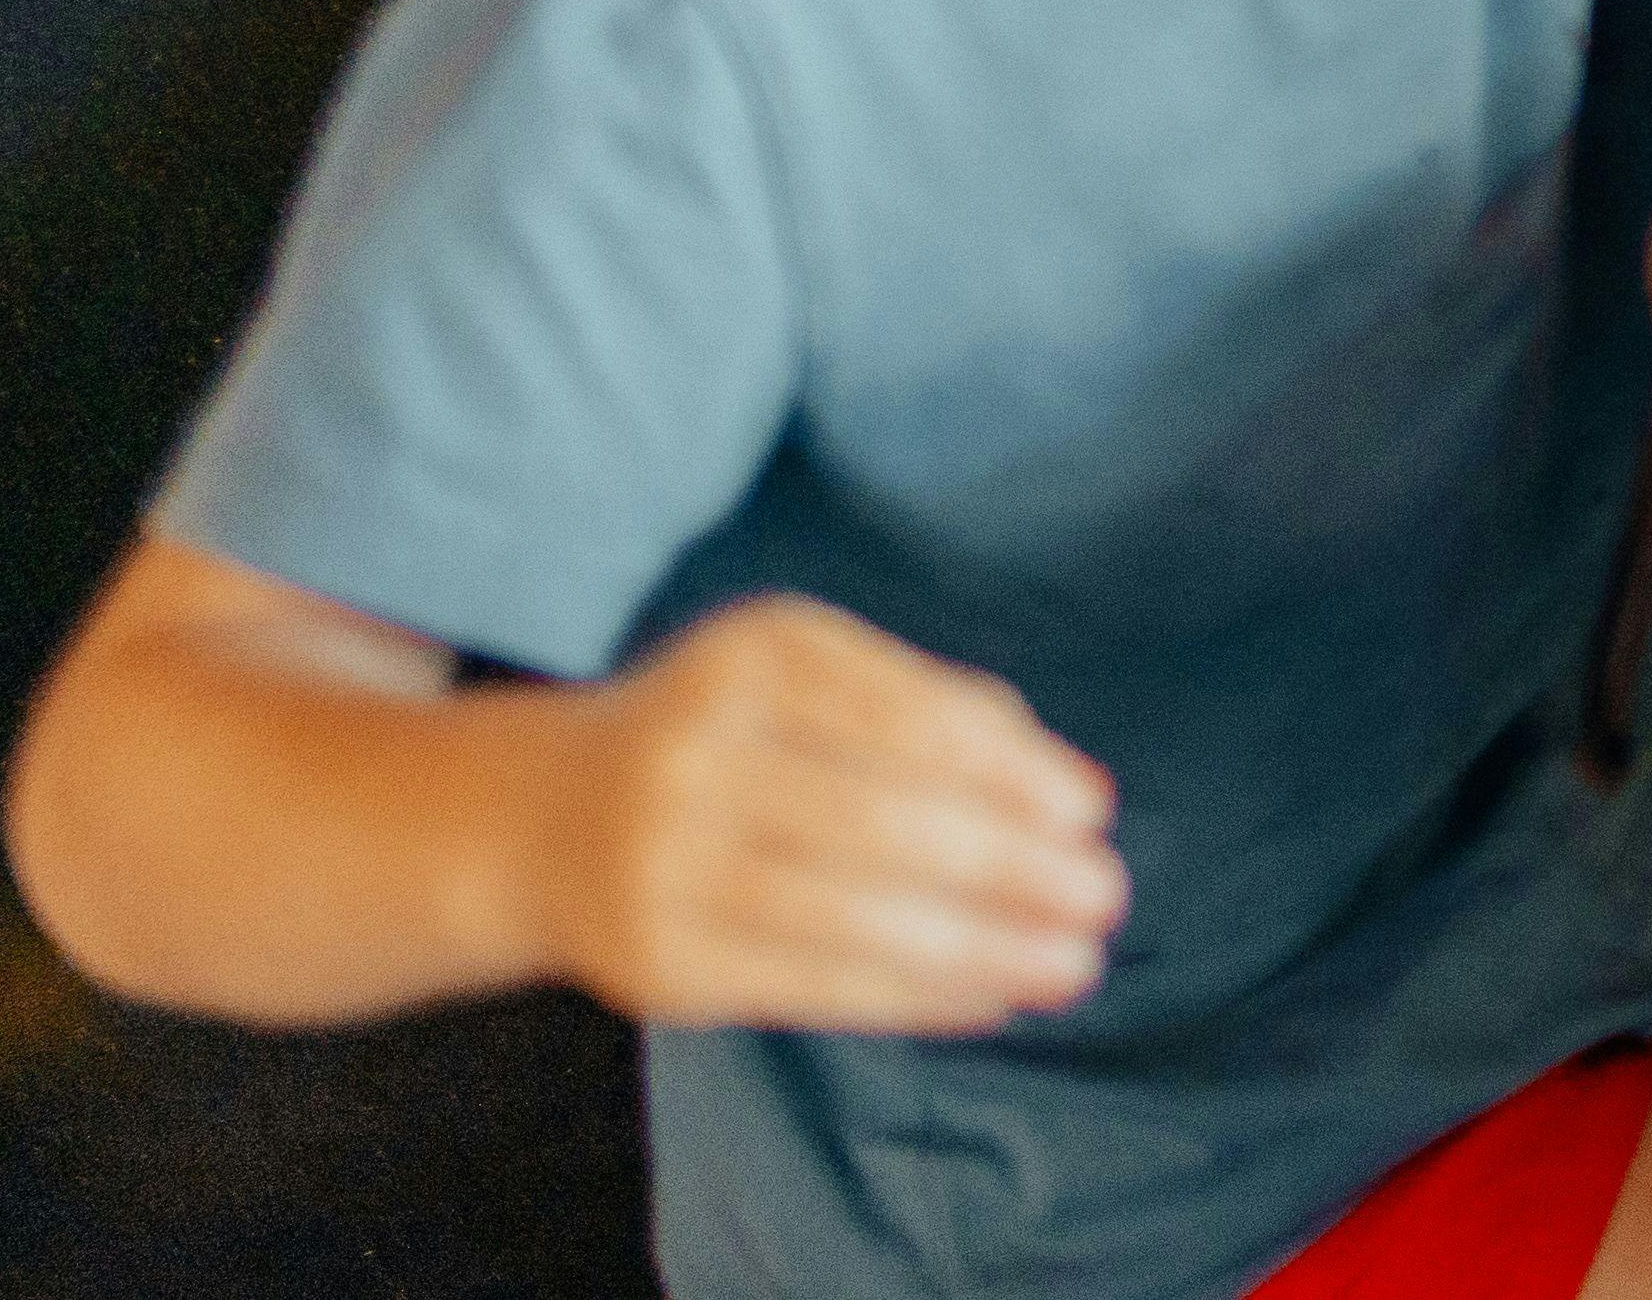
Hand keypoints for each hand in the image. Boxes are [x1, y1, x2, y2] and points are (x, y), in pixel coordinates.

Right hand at [531, 597, 1120, 1038]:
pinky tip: (990, 996)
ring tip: (1071, 964)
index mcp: (758, 655)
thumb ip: (938, 713)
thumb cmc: (735, 735)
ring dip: (983, 948)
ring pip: (853, 918)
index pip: (910, 717)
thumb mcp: (814, 681)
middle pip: (886, 822)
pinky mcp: (657, 965)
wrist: (546, 819)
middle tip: (1105, 896)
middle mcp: (698, 750)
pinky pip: (810, 986)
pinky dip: (916, 997)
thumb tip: (1074, 793)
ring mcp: (664, 863)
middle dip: (1013, 868)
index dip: (1012, 771)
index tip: (1092, 813)